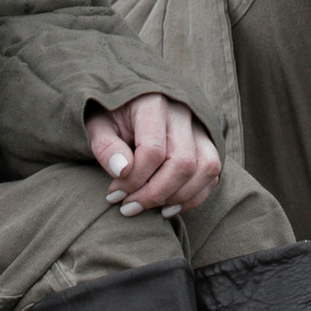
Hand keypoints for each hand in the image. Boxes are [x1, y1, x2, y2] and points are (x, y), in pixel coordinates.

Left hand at [86, 95, 220, 216]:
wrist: (128, 104)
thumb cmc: (111, 117)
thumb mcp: (97, 125)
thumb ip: (105, 145)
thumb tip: (121, 170)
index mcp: (152, 103)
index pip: (153, 150)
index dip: (133, 179)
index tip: (114, 192)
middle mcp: (182, 113)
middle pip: (183, 162)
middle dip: (155, 194)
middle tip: (128, 207)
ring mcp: (199, 128)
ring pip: (206, 169)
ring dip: (177, 198)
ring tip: (147, 208)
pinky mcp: (207, 143)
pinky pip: (212, 175)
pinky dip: (193, 198)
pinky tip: (166, 207)